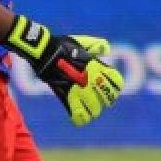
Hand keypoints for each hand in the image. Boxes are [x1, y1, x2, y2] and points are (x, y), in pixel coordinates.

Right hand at [6, 15, 123, 125]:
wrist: (44, 52)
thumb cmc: (62, 46)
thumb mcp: (82, 42)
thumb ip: (96, 46)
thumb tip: (107, 49)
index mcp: (96, 66)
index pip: (116, 82)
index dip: (116, 87)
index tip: (114, 89)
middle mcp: (90, 78)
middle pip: (107, 97)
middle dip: (107, 101)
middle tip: (103, 102)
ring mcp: (78, 88)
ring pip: (94, 108)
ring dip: (94, 110)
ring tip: (92, 110)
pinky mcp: (65, 96)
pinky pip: (76, 113)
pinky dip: (80, 118)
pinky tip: (81, 118)